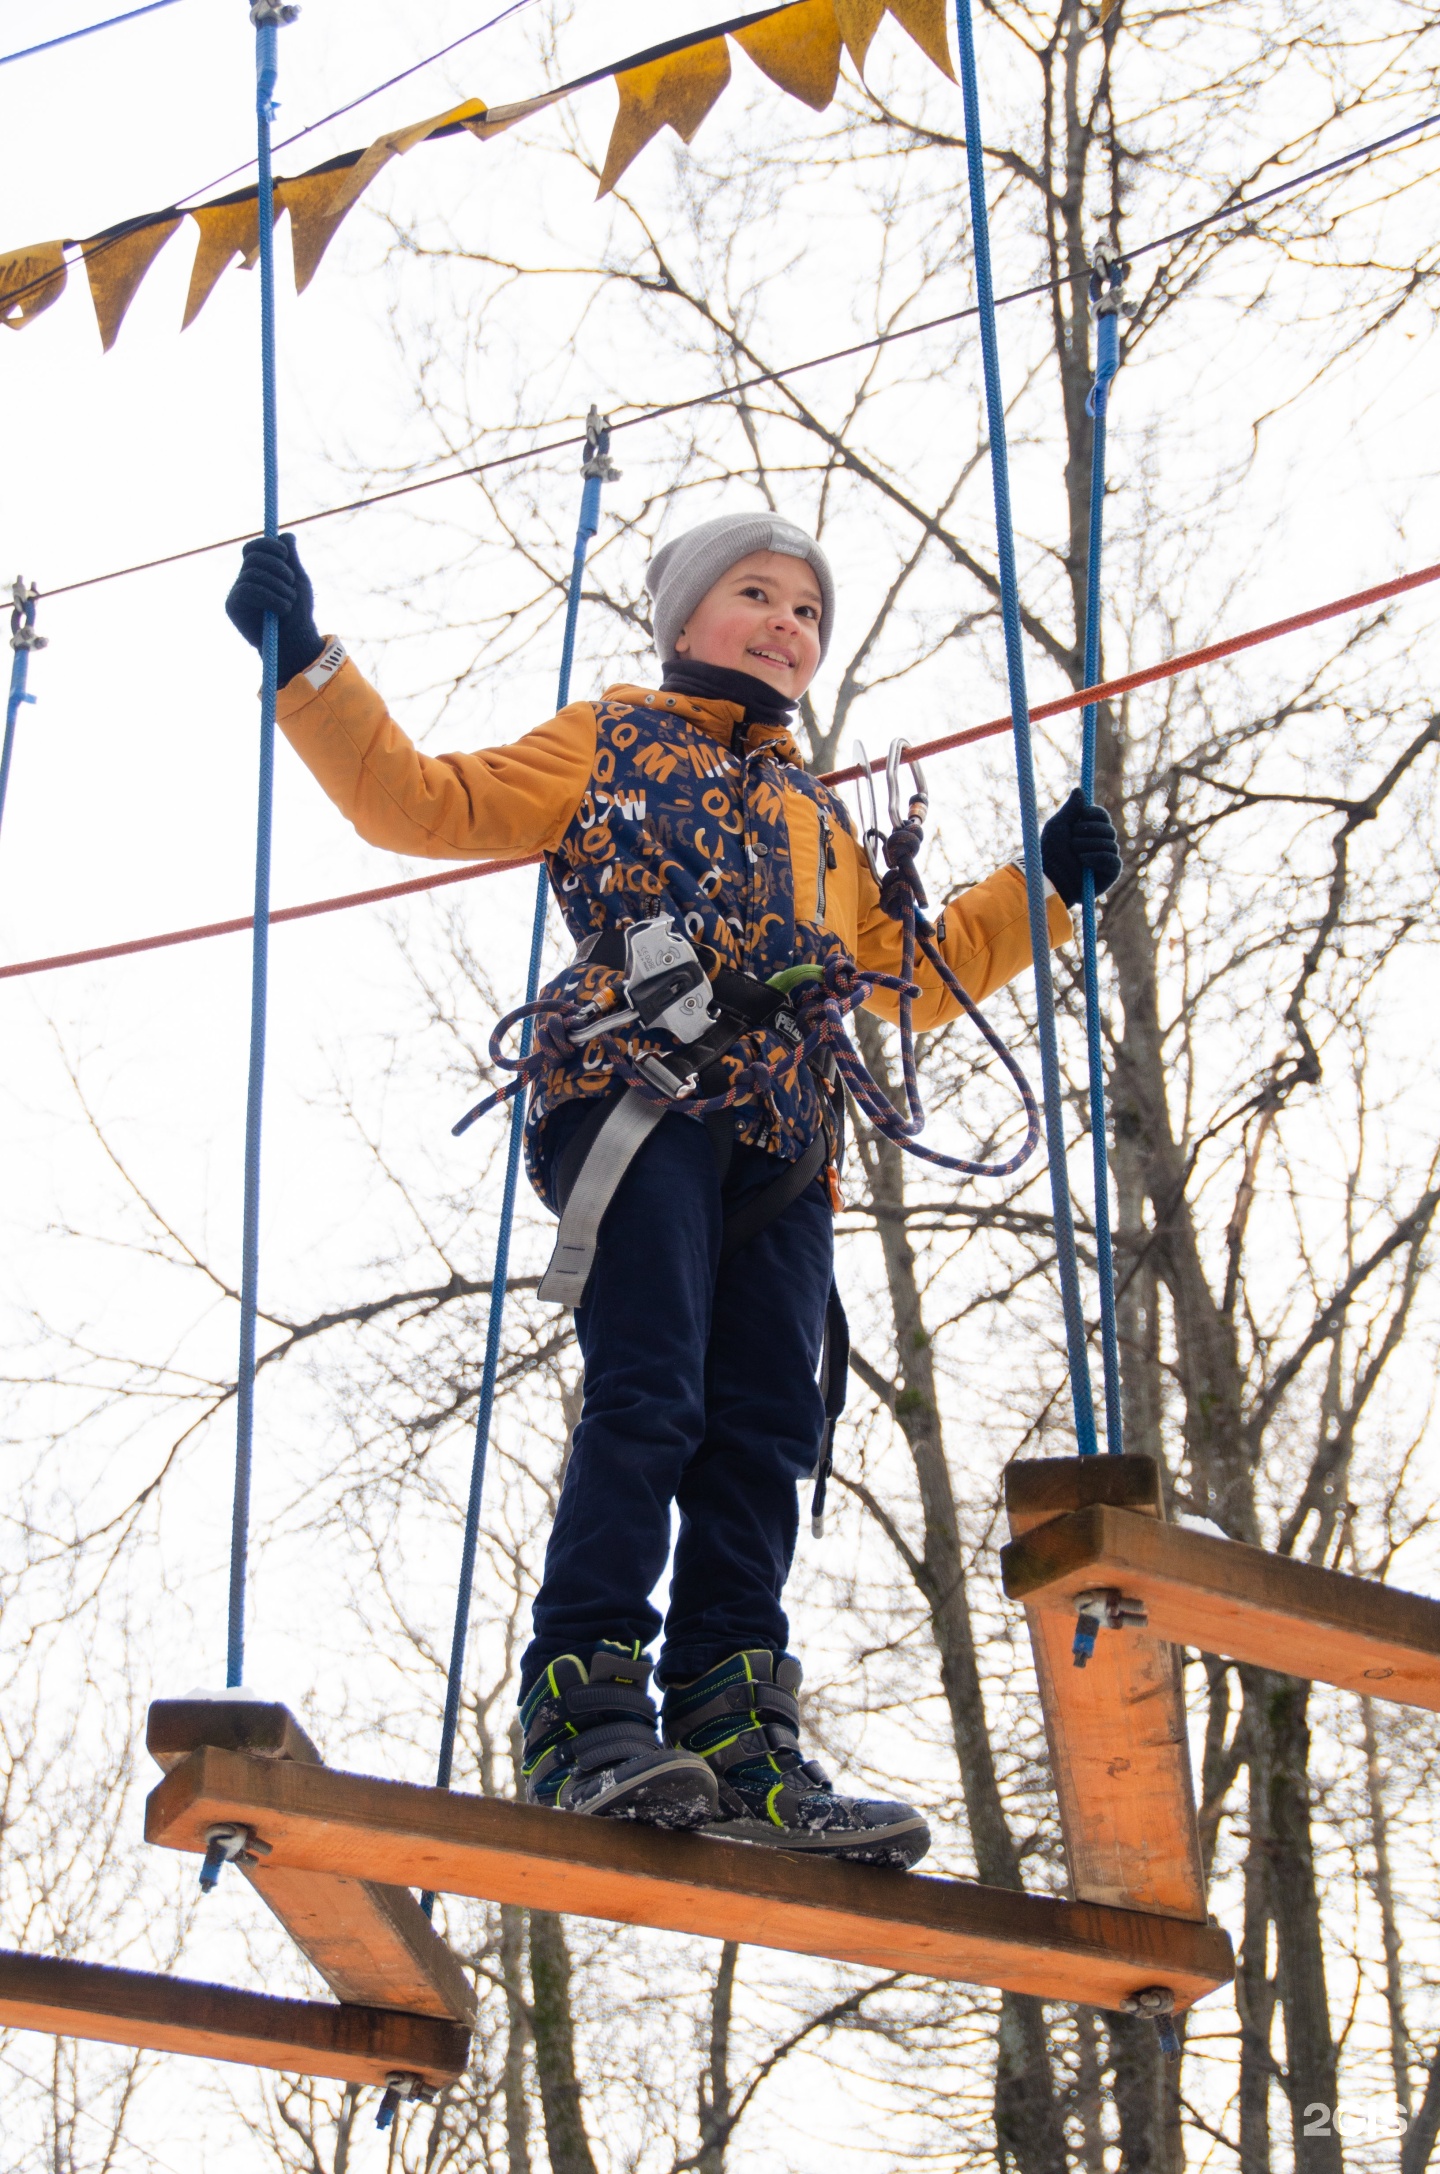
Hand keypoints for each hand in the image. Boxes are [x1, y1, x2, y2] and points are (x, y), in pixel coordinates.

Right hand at [225, 534, 323, 685]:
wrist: (295, 642)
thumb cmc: (298, 614)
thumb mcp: (298, 581)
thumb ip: (291, 558)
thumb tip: (287, 534)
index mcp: (258, 571)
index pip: (253, 548)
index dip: (267, 545)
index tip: (285, 554)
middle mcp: (244, 579)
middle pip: (253, 557)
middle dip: (278, 567)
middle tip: (292, 584)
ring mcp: (237, 592)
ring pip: (253, 573)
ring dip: (279, 587)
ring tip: (290, 602)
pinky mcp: (233, 607)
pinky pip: (248, 590)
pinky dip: (270, 598)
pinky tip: (282, 610)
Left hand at [1040, 787, 1121, 907]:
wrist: (1050, 878)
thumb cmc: (1050, 854)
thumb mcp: (1057, 827)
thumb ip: (1070, 809)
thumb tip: (1080, 790)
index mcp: (1088, 831)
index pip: (1102, 815)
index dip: (1093, 813)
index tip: (1080, 817)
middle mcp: (1099, 843)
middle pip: (1108, 828)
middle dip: (1088, 832)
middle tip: (1072, 840)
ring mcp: (1106, 858)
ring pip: (1110, 843)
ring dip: (1088, 846)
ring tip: (1075, 854)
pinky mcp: (1110, 874)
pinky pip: (1113, 859)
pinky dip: (1098, 858)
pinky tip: (1084, 861)